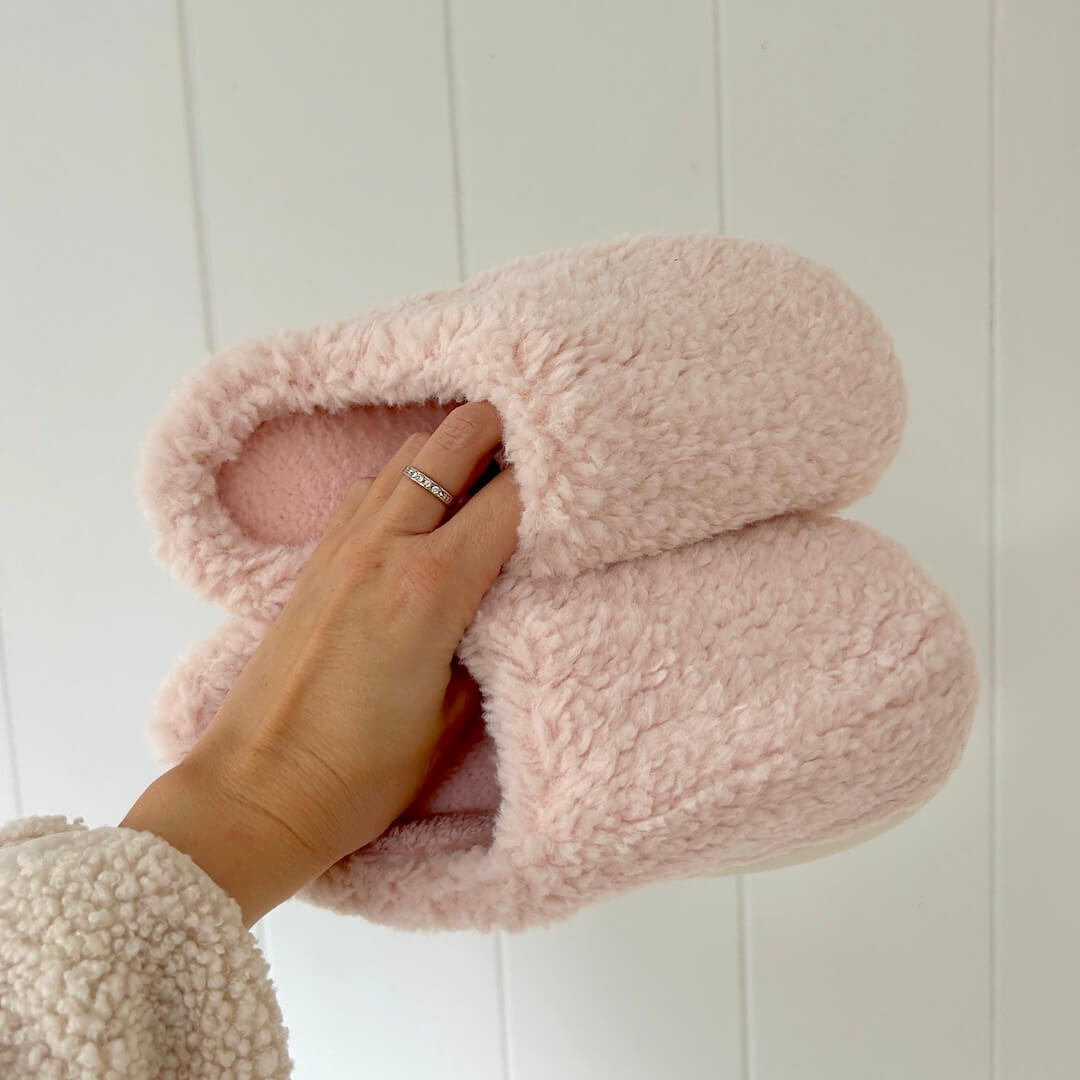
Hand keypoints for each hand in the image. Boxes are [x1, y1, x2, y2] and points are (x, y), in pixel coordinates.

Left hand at [121, 401, 520, 925]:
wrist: (257, 794)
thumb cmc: (358, 774)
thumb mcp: (454, 719)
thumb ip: (492, 638)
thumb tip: (514, 591)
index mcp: (430, 588)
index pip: (512, 497)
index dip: (556, 481)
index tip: (584, 485)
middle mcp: (384, 547)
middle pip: (454, 439)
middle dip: (506, 431)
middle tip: (543, 453)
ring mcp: (342, 547)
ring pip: (408, 453)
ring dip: (454, 450)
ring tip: (490, 477)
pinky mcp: (315, 560)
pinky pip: (370, 486)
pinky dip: (407, 477)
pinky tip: (426, 511)